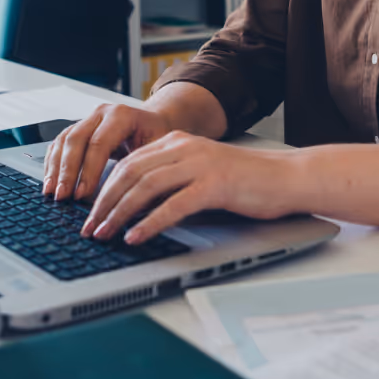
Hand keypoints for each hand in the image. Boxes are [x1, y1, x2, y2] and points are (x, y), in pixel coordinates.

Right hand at [42, 103, 174, 201]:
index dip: (88, 171)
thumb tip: (131, 203)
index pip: (99, 143)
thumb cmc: (158, 138)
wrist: (154, 122)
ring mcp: (87, 119)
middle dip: (67, 171)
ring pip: (63, 141)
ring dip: (55, 169)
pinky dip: (52, 163)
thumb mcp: (159, 151)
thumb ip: (144, 171)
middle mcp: (101, 114)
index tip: (81, 195)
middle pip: (76, 140)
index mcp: (121, 115)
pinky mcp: (79, 129)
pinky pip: (59, 144)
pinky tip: (50, 182)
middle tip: (62, 196)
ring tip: (51, 193)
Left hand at [80, 132, 299, 243]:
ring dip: (120, 213)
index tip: (90, 212)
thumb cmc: (248, 181)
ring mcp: (200, 164)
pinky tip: (136, 237)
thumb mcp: (202, 173)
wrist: (288, 178)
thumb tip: (137, 209)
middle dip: (105, 203)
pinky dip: (150, 223)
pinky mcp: (215, 185)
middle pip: (130, 173)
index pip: (129, 162)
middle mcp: (185, 148)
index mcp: (178, 142)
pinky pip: (173, 205)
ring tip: (105, 234)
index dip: (104, 188)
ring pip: (146, 187)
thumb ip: (172, 183)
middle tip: (89, 228)